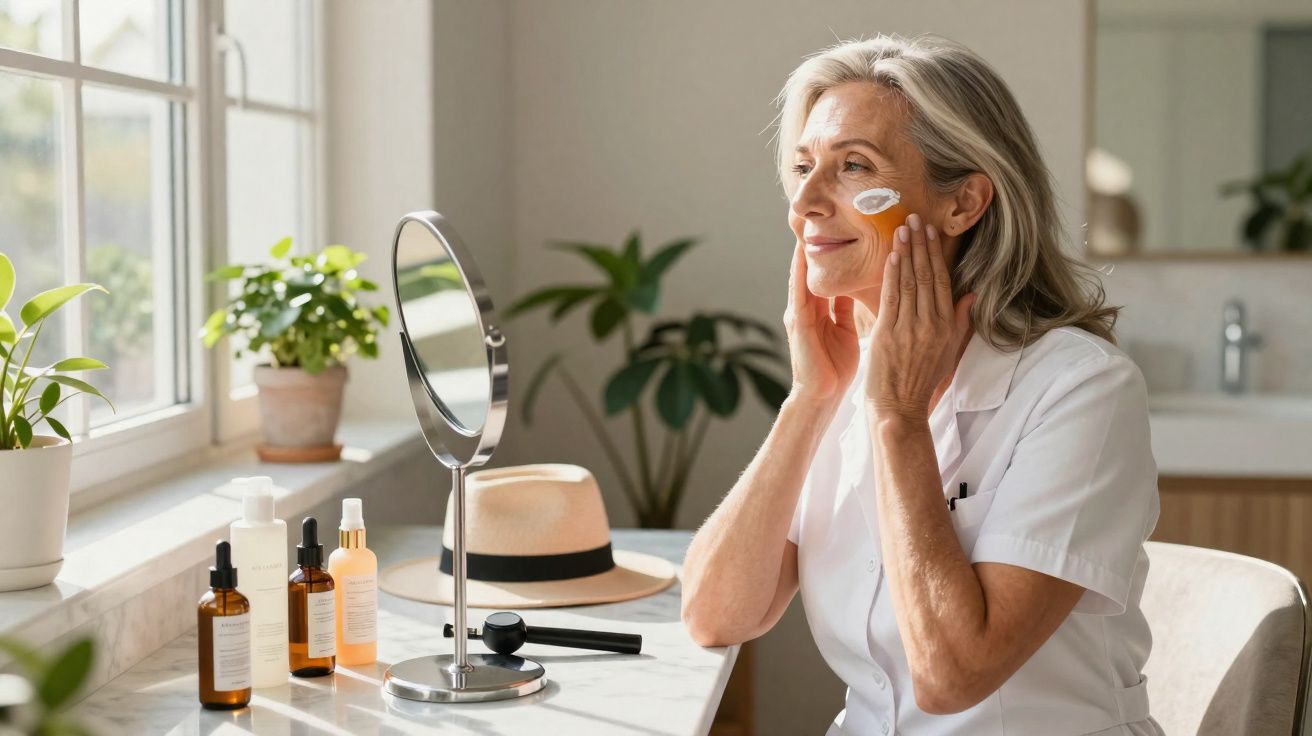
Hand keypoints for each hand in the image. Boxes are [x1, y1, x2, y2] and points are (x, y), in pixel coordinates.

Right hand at [784, 239, 859, 404]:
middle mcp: (805, 308)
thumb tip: (855, 289)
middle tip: (816, 217)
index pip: (824, 275)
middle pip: (807, 270)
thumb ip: (844, 310)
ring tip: (806, 227)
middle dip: (812, 246)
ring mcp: (798, 314)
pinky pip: (799, 291)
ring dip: (802, 253)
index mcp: (818, 311)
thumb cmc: (835, 368)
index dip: (829, 252)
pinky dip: (800, 272)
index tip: (838, 227)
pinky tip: (802, 255)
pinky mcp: (797, 323)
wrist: (821, 396)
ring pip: (800, 275)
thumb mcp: (843, 331)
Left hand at [866, 214, 975, 421]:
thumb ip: (959, 321)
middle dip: (921, 245)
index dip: (937, 254)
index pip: (942, 281)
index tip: (932, 232)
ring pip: (910, 282)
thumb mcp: (949, 351)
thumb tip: (972, 294)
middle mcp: (930, 325)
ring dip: (906, 253)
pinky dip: (892, 275)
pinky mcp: (888, 334)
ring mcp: (910, 329)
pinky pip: (892, 298)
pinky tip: (891, 256)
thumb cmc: (922, 380)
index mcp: (946, 327)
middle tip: (915, 218)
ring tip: (902, 229)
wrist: (900, 407)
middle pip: (927, 276)